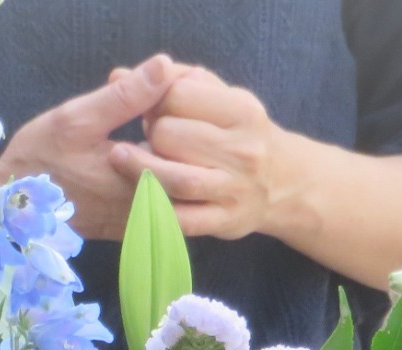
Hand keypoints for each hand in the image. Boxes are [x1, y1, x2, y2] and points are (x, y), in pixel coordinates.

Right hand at [0, 55, 182, 239]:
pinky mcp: (131, 230)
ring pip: (179, 194)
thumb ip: (125, 97)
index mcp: (140, 180)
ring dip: (176, 165)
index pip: (189, 151)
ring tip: (160, 139)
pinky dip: (163, 184)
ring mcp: (140, 224)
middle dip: (185, 145)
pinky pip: (162, 208)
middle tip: (167, 119)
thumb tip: (165, 67)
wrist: (12, 206)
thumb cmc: (41, 159)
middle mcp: (147, 209)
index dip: (187, 121)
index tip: (170, 101)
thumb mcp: (78, 119)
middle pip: (190, 175)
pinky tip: (148, 162)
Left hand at [109, 66, 293, 241]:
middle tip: (150, 138)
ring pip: (175, 180)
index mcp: (242, 111)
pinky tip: (141, 196)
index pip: (177, 96)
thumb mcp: (222, 97)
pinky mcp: (225, 221)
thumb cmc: (239, 132)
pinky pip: (182, 220)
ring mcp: (234, 189)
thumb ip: (175, 82)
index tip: (155, 110)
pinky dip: (155, 209)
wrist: (284, 182)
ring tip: (123, 160)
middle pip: (169, 136)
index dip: (156, 100)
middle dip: (150, 134)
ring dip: (141, 170)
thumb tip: (117, 76)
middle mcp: (242, 151)